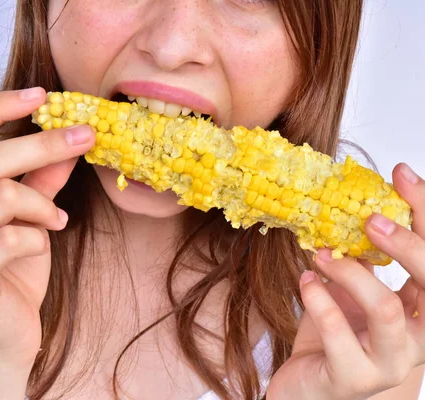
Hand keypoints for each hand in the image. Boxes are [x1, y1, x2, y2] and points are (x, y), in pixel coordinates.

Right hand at [0, 88, 94, 371]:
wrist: (3, 333)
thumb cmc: (12, 267)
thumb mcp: (31, 212)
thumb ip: (43, 175)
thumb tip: (71, 136)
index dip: (0, 105)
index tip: (43, 96)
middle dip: (45, 144)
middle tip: (87, 138)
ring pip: (2, 195)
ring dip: (43, 204)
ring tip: (57, 218)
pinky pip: (12, 237)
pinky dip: (40, 236)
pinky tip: (46, 242)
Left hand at [267, 163, 424, 399]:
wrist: (305, 384)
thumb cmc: (333, 334)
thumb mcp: (353, 289)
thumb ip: (363, 257)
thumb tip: (351, 204)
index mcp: (423, 311)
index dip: (424, 212)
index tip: (401, 174)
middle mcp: (419, 339)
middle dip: (406, 243)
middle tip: (368, 218)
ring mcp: (390, 363)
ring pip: (387, 310)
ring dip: (350, 272)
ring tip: (320, 255)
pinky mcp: (355, 379)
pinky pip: (340, 333)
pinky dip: (320, 299)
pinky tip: (306, 280)